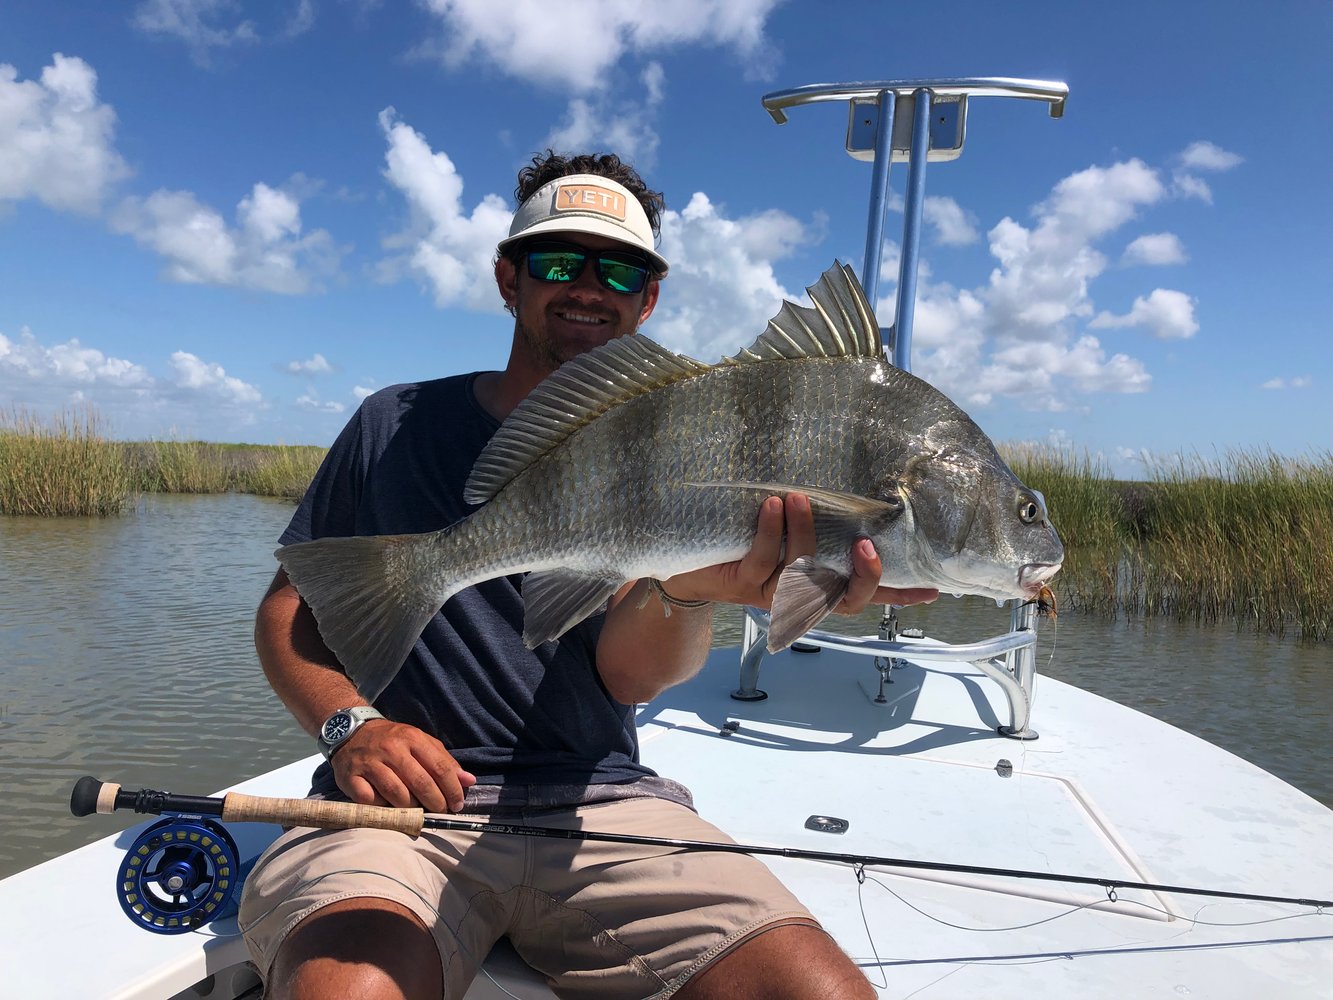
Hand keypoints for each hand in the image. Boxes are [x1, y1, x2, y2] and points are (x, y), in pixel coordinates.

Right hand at [331, 719, 476, 813]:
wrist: (351, 731)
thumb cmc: (392, 740)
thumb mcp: (420, 742)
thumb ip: (444, 761)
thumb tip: (469, 781)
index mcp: (412, 738)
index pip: (439, 767)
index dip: (452, 789)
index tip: (457, 804)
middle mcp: (391, 749)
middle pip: (420, 783)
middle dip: (435, 803)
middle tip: (440, 812)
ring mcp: (369, 763)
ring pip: (396, 794)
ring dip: (410, 808)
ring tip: (417, 811)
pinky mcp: (350, 777)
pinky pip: (370, 800)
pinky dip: (381, 808)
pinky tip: (388, 807)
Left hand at [662, 493, 937, 613]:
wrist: (685, 560)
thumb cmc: (741, 536)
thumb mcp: (785, 524)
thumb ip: (817, 514)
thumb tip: (848, 478)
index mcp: (816, 581)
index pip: (864, 593)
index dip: (899, 594)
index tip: (934, 589)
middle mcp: (799, 592)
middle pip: (844, 601)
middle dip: (863, 577)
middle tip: (866, 545)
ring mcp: (771, 592)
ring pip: (801, 574)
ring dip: (804, 534)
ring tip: (800, 497)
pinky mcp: (741, 584)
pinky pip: (763, 561)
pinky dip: (769, 532)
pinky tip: (771, 507)